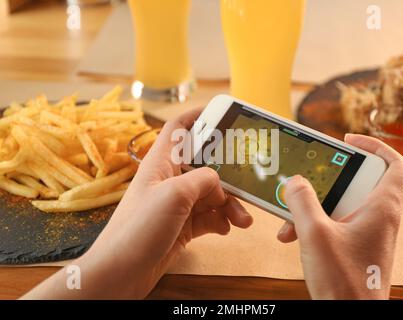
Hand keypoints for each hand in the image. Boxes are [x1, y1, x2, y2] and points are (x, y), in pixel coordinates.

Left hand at [23, 108, 252, 299]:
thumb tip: (218, 185)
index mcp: (161, 163)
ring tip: (242, 220)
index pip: (178, 128)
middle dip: (228, 174)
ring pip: (212, 195)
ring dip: (230, 205)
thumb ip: (202, 180)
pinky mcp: (183, 225)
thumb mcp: (174, 195)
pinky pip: (209, 216)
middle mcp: (170, 180)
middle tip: (248, 181)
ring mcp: (177, 204)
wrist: (122, 272)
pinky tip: (226, 228)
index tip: (222, 112)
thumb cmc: (138, 228)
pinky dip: (221, 221)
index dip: (198, 115)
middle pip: (206, 165)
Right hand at [277, 134, 402, 299]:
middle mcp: (379, 217)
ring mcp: (368, 232)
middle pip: (359, 181)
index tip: (348, 140)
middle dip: (328, 180)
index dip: (374, 145)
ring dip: (314, 206)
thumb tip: (294, 182)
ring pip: (342, 204)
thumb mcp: (315, 234)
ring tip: (291, 217)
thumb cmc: (344, 282)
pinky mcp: (356, 244)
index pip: (394, 163)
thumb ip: (302, 201)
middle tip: (309, 178)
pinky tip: (294, 235)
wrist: (349, 317)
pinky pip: (336, 222)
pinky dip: (316, 223)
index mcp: (381, 207)